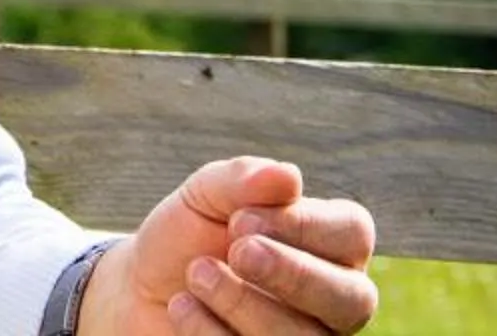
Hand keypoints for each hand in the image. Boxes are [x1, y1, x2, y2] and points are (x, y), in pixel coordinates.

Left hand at [86, 157, 377, 334]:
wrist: (143, 287)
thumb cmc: (189, 234)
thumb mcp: (205, 194)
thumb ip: (243, 179)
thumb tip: (288, 175)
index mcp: (330, 244)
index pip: (354, 233)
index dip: (303, 225)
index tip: (240, 219)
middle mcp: (332, 299)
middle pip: (353, 299)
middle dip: (293, 274)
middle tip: (237, 252)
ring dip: (245, 303)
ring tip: (196, 274)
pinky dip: (213, 332)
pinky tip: (182, 307)